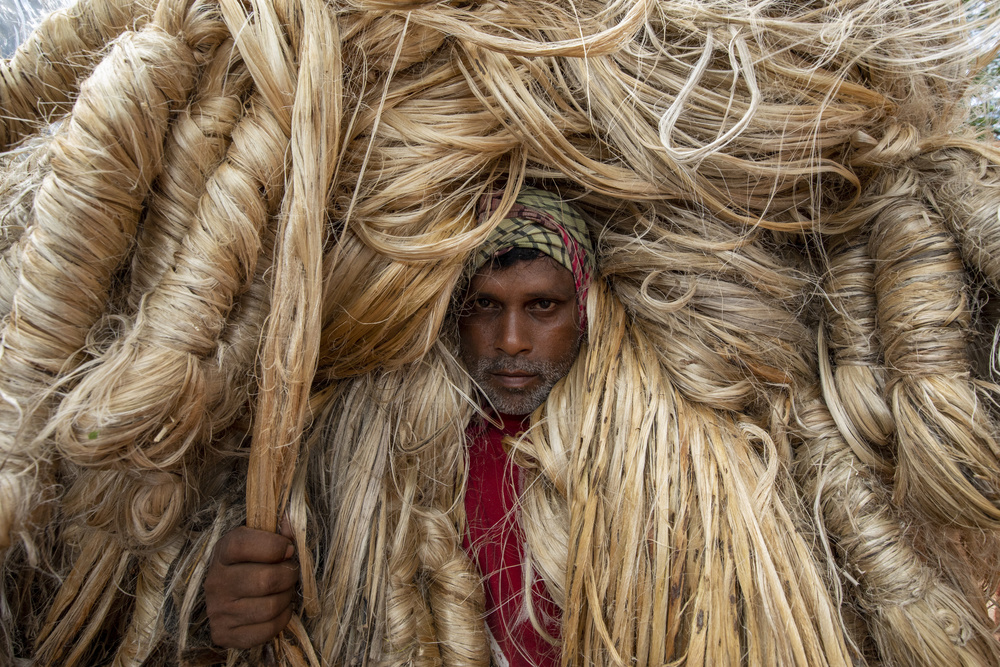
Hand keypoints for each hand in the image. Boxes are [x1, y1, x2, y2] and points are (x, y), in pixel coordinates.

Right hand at [204, 522, 298, 648]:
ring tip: (284, 590)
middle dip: (289, 575)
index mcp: (222, 552)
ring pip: (270, 607)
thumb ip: (277, 530)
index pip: (244, 544)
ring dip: (287, 598)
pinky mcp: (224, 634)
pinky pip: (267, 630)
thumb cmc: (250, 563)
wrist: (226, 595)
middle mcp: (216, 582)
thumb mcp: (258, 540)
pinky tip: (278, 609)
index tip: (287, 549)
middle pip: (266, 580)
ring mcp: (218, 611)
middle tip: (290, 572)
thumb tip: (291, 521)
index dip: (275, 545)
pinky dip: (282, 619)